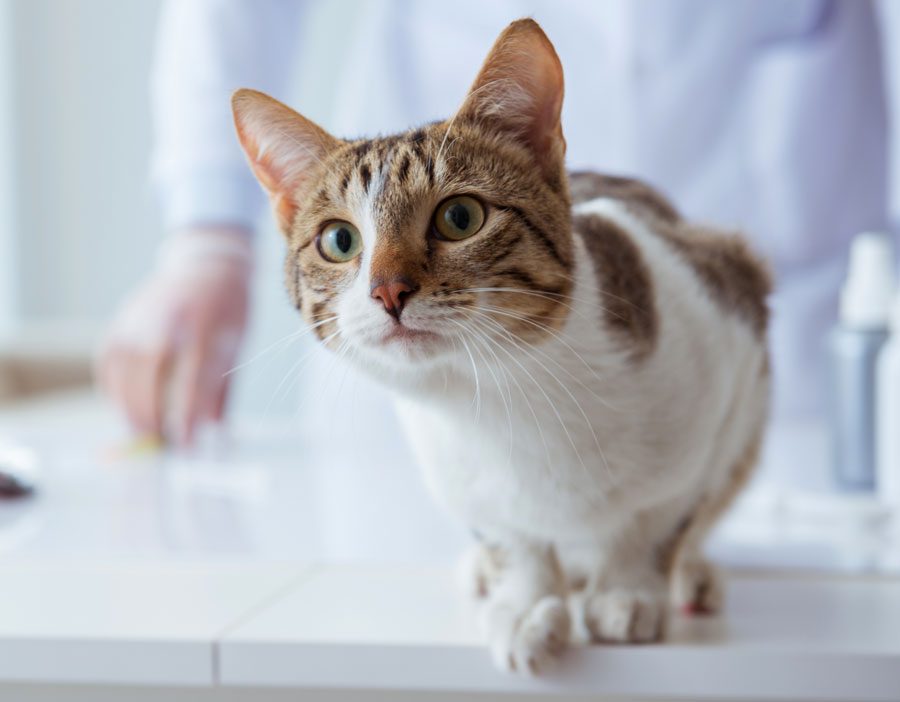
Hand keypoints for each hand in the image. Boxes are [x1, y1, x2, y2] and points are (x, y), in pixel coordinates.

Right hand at [97, 226, 251, 445]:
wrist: (208, 263)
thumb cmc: (229, 308)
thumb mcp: (237, 344)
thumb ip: (223, 388)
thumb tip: (213, 432)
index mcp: (205, 323)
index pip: (193, 377)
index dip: (187, 414)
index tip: (187, 443)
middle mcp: (167, 318)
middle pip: (151, 374)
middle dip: (153, 415)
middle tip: (161, 443)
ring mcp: (139, 316)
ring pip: (123, 370)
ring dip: (129, 407)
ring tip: (142, 432)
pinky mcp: (122, 319)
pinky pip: (108, 360)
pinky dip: (112, 388)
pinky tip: (123, 406)